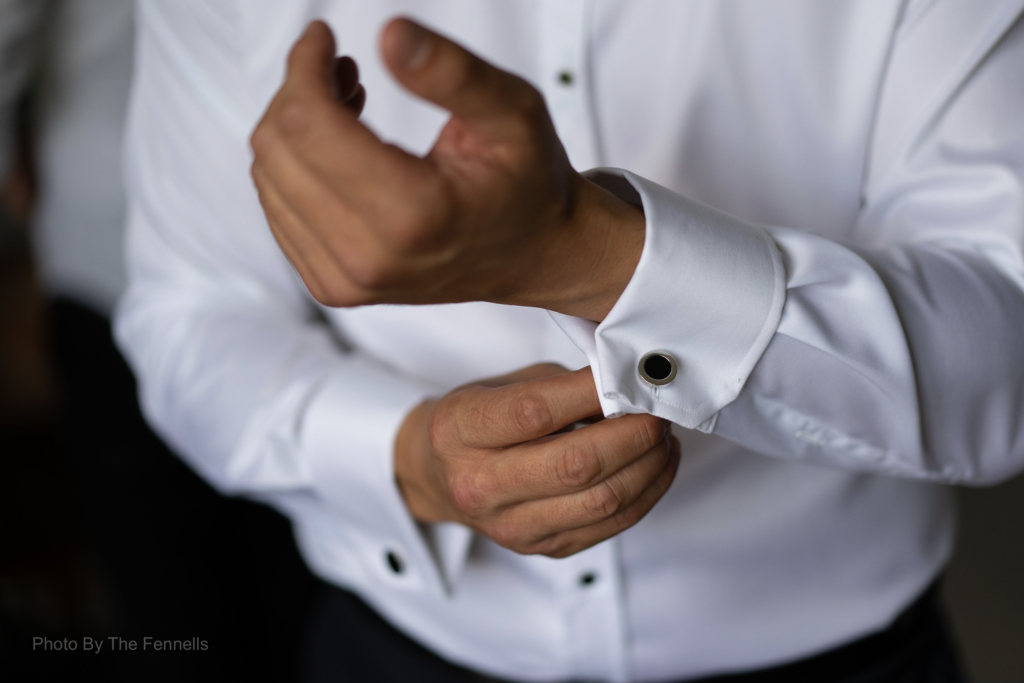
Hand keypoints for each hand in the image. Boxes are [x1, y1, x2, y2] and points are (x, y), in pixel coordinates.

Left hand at [250, 19, 644, 321]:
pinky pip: (278, 209)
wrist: (531, 255)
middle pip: (277, 149)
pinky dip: (296, 166)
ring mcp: (346, 281)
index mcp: (412, 216)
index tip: (324, 38)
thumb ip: (452, 73)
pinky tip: (339, 149)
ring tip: (348, 106)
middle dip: (298, 92)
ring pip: (268, 177)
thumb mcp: (512, 112)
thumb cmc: (527, 185)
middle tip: (341, 68)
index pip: (308, 124)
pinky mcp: (331, 286)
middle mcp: (369, 258)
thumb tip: (390, 36)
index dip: (304, 65)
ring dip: (296, 128)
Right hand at [394, 364, 679, 557]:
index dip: (592, 392)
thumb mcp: (502, 386)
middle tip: (658, 409)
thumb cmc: (476, 421)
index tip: (628, 374)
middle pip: (576, 465)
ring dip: (648, 465)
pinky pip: (610, 525)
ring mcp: (512, 525)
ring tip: (662, 435)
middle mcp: (480, 484)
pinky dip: (647, 492)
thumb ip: (559, 385)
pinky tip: (654, 464)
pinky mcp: (544, 547)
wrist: (439, 476)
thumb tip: (627, 383)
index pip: (535, 413)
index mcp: (461, 430)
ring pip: (602, 500)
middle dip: (633, 433)